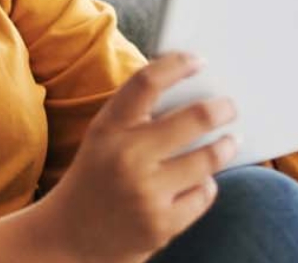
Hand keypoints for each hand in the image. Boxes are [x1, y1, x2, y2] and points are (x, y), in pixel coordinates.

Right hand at [30, 53, 237, 262]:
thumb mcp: (103, 140)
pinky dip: (205, 185)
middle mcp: (127, 158)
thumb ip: (136, 118)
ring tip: (229, 141)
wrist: (68, 237)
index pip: (146, 83)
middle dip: (221, 108)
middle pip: (194, 118)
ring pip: (209, 158)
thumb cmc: (95, 179)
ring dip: (224, 146)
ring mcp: (146, 193)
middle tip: (229, 106)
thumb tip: (192, 94)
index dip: (176, 65)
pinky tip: (197, 182)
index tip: (198, 60)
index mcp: (108, 129)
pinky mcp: (162, 224)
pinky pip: (204, 193)